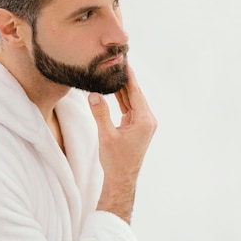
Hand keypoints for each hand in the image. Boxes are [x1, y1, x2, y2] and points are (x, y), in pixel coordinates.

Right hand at [87, 63, 156, 222]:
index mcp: (144, 120)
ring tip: (114, 71)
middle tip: (117, 62)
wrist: (121, 178)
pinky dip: (122, 99)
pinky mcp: (137, 126)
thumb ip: (100, 114)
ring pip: (132, 100)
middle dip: (126, 79)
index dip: (129, 76)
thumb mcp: (106, 136)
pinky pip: (129, 107)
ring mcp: (143, 123)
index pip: (136, 92)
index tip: (125, 61)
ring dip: (123, 88)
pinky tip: (114, 89)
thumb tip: (93, 95)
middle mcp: (147, 119)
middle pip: (135, 94)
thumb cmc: (115, 160)